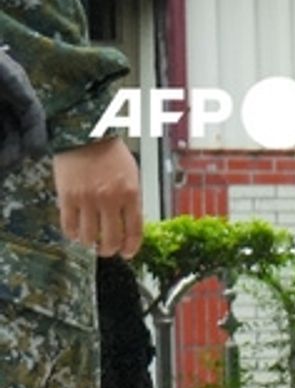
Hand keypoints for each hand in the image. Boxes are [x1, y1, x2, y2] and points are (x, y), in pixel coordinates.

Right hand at [53, 137, 142, 257]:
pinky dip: (72, 234)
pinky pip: (68, 225)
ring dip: (90, 243)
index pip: (134, 232)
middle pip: (111, 239)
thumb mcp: (132, 176)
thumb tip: (131, 225)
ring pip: (89, 236)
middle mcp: (110, 200)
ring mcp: (87, 199)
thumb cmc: (111, 153)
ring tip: (90, 241)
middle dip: (110, 250)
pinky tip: (75, 232)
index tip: (127, 253)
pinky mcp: (67, 196)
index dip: (131, 248)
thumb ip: (132, 201)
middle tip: (107, 250)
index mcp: (131, 195)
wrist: (85, 134)